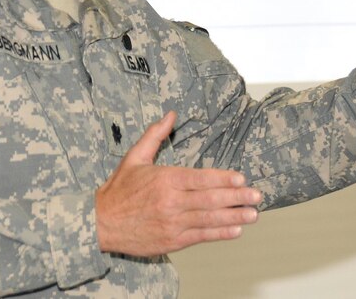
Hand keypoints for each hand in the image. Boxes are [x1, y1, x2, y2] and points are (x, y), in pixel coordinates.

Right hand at [95, 111, 261, 255]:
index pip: (201, 179)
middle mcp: (171, 202)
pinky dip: (219, 233)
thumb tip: (171, 114)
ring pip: (209, 219)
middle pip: (210, 199)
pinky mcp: (171, 241)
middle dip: (237, 198)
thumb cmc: (118, 190)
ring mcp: (172, 223)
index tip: (242, 178)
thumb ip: (155, 135)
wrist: (99, 223)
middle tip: (257, 196)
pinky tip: (236, 230)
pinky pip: (200, 236)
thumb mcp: (134, 157)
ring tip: (253, 214)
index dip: (224, 179)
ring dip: (235, 217)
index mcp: (165, 179)